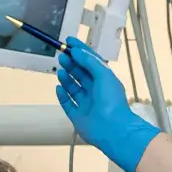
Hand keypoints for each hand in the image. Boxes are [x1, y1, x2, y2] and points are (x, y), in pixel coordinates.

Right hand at [55, 38, 159, 171]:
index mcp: (105, 80)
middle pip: (81, 73)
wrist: (113, 129)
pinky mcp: (78, 116)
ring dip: (66, 77)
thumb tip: (76, 51)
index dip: (80, 51)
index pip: (91, 62)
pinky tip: (58, 87)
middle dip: (72, 62)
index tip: (69, 41)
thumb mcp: (104, 75)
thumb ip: (90, 62)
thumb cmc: (112, 101)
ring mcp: (86, 104)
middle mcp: (96, 91)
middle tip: (62, 54)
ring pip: (73, 87)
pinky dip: (62, 95)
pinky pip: (67, 103)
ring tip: (61, 68)